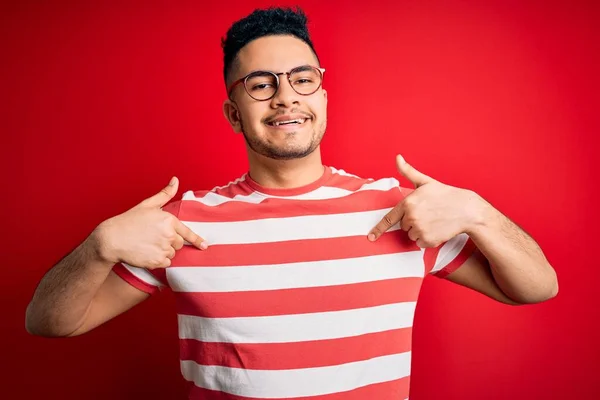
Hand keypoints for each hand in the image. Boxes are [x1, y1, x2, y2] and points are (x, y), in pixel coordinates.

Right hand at [93, 177, 205, 268]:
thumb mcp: (147, 205)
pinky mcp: (157, 261)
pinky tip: (147, 254)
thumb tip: (176, 180)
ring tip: (148, 245)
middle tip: (154, 238)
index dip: (197, 240)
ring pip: (172, 254)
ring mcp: (163, 249)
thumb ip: (165, 194)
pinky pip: (166, 263)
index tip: (205, 246)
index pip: (187, 233)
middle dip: (170, 242)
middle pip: (179, 243)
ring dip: (164, 251)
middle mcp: (169, 235)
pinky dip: (159, 261)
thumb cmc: (129, 221)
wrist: (111, 239)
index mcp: (169, 220)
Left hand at [368, 155, 482, 247]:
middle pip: (403, 225)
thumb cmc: (445, 194)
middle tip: (428, 213)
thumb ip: (408, 171)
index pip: (389, 219)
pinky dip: (426, 239)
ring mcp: (420, 230)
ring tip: (433, 220)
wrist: (466, 210)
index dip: (378, 229)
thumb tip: (397, 157)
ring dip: (419, 230)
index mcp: (408, 203)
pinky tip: (436, 229)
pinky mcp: (428, 240)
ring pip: (411, 235)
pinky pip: (419, 243)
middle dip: (412, 220)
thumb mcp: (425, 182)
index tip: (370, 237)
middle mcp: (412, 218)